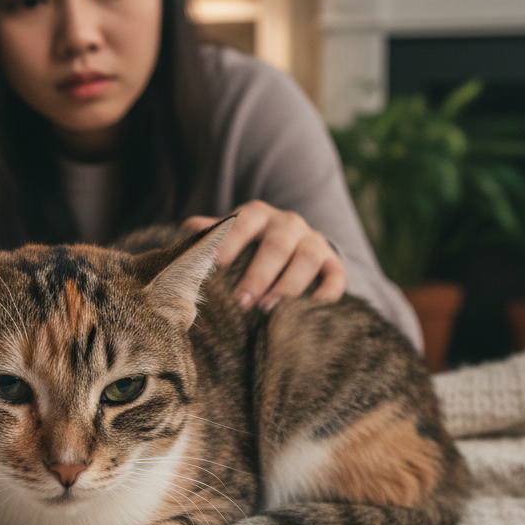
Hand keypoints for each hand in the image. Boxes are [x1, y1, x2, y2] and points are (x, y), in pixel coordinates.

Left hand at [182, 201, 347, 311]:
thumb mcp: (229, 234)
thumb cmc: (249, 244)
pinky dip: (328, 291)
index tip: (217, 265)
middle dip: (259, 274)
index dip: (231, 242)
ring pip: (307, 258)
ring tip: (269, 310)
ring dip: (288, 285)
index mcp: (258, 214)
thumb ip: (210, 233)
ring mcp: (314, 242)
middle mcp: (289, 223)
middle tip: (242, 301)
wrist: (292, 245)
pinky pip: (336, 274)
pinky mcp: (332, 262)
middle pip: (277, 245)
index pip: (245, 222)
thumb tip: (188, 229)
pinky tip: (312, 307)